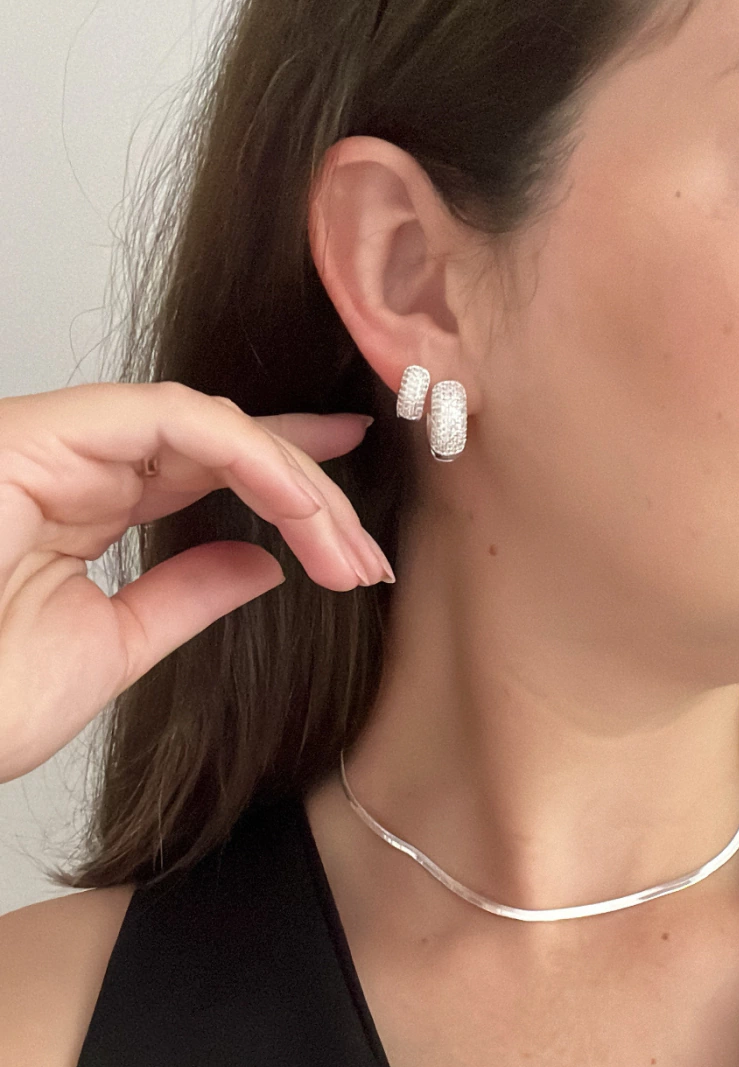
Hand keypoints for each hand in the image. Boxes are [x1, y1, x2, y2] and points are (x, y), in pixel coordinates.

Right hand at [0, 380, 392, 782]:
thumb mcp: (113, 646)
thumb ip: (184, 595)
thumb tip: (260, 566)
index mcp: (77, 506)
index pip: (199, 468)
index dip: (285, 482)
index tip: (352, 524)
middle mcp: (68, 463)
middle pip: (217, 441)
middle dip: (309, 488)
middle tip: (368, 551)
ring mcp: (53, 442)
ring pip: (207, 423)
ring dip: (292, 482)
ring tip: (346, 548)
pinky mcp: (42, 434)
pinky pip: (173, 420)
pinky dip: (250, 456)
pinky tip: (300, 510)